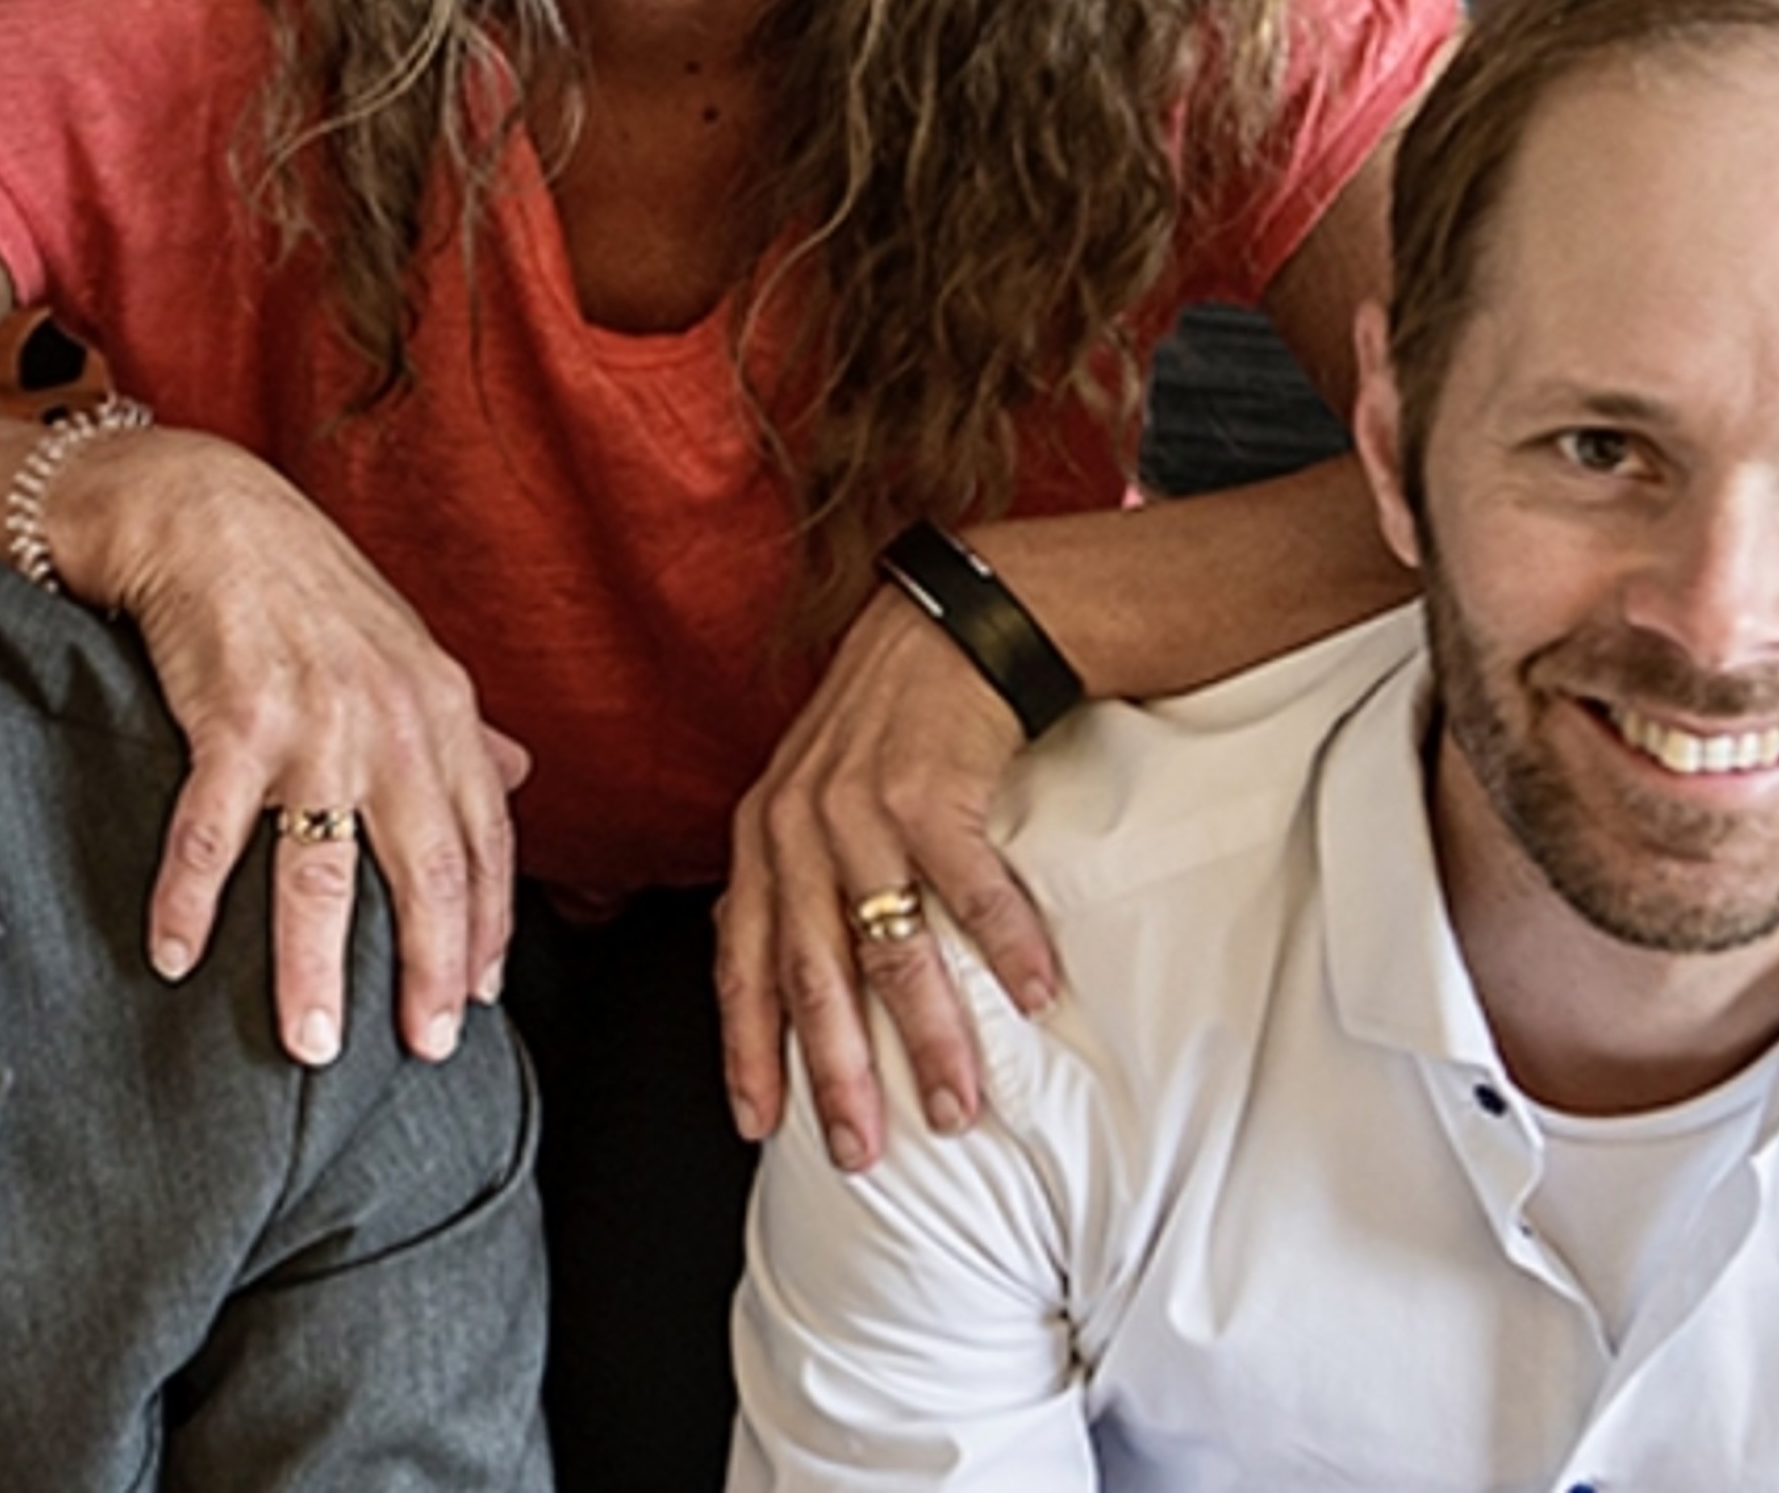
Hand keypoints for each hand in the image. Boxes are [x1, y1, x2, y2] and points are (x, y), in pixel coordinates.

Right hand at [63, 427, 527, 1068]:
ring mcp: (313, 723)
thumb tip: (524, 775)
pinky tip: (174, 957)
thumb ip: (463, 727)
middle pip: (426, 869)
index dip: (485, 928)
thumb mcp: (407, 650)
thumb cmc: (307, 590)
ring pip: (320, 872)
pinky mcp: (232, 720)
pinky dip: (190, 901)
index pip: (484, 840)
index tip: (474, 1002)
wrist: (208, 512)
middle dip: (427, 971)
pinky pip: (211, 834)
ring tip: (306, 1044)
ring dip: (312, 966)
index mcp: (442, 711)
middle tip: (423, 1052)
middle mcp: (391, 722)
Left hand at [718, 584, 1053, 1172]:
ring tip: (959, 1104)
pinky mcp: (933, 787)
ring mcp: (863, 807)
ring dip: (931, 1036)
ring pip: (893, 946)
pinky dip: (1007, 947)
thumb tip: (783, 988)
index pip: (740, 960)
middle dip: (837, 1073)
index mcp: (760, 837)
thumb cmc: (885, 729)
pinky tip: (1039, 997)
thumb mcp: (810, 797)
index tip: (759, 1125)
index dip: (747, 1047)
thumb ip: (792, 881)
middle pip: (813, 974)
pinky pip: (973, 888)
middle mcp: (798, 826)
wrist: (947, 627)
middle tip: (861, 1151)